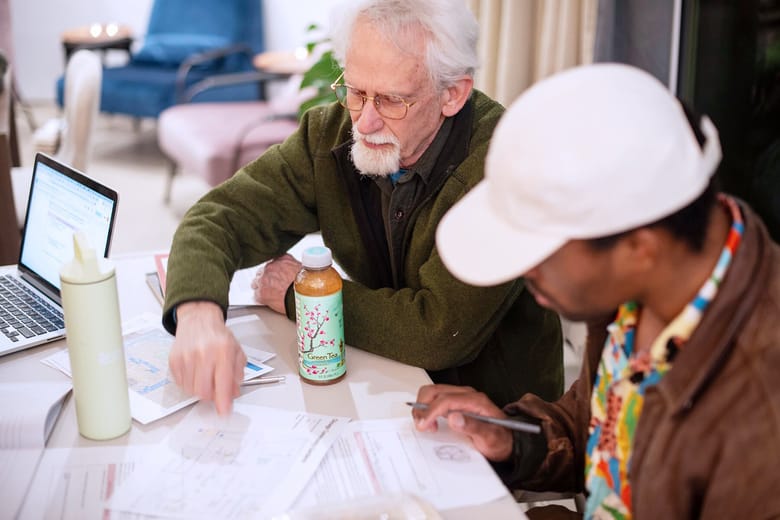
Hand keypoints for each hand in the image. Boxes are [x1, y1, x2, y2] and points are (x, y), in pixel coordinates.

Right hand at [168, 301, 245, 415]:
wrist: (198, 320)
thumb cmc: (218, 336)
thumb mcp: (236, 351)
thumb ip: (237, 374)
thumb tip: (233, 394)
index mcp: (222, 350)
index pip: (223, 382)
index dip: (223, 401)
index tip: (224, 411)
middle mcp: (203, 354)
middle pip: (204, 391)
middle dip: (212, 396)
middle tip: (216, 390)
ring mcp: (186, 357)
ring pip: (192, 390)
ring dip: (201, 390)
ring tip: (207, 377)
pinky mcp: (174, 361)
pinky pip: (182, 384)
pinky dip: (190, 384)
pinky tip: (196, 373)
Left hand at [251, 254, 300, 313]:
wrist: (305, 298)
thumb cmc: (306, 285)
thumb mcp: (302, 269)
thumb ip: (292, 266)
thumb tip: (293, 270)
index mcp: (281, 259)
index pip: (272, 262)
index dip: (274, 270)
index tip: (276, 274)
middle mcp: (271, 267)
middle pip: (262, 271)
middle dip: (267, 278)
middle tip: (274, 285)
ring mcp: (264, 280)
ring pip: (257, 283)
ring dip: (262, 287)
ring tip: (271, 294)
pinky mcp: (261, 293)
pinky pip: (257, 295)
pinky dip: (262, 298)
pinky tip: (270, 300)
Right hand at [412, 384, 513, 460]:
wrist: (507, 442)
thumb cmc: (500, 440)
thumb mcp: (490, 438)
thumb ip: (473, 427)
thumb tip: (454, 418)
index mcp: (476, 400)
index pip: (446, 399)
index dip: (431, 412)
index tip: (424, 425)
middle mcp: (467, 395)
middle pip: (435, 390)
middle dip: (423, 407)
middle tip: (422, 426)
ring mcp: (460, 397)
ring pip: (433, 393)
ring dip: (423, 407)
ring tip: (426, 425)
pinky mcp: (455, 402)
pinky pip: (435, 399)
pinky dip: (427, 408)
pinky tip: (430, 422)